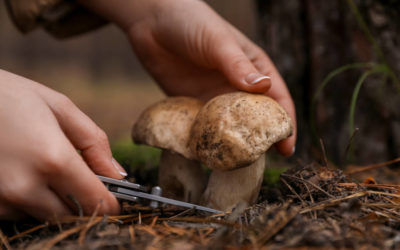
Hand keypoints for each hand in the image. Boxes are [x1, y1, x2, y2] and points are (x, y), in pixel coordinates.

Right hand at [0, 70, 124, 220]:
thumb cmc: (9, 95)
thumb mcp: (59, 107)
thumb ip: (95, 143)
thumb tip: (117, 174)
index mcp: (53, 158)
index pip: (97, 201)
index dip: (112, 202)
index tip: (116, 196)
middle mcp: (26, 186)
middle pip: (73, 214)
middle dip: (85, 201)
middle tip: (84, 178)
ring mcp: (2, 198)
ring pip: (47, 216)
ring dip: (57, 200)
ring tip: (47, 168)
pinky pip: (20, 213)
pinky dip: (31, 200)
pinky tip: (25, 173)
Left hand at [78, 0, 295, 155]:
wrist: (151, 22)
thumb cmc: (192, 22)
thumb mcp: (218, 42)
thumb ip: (237, 65)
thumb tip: (264, 87)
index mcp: (253, 67)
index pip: (277, 98)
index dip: (285, 123)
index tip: (287, 147)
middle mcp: (237, 85)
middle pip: (255, 118)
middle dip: (261, 140)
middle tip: (262, 163)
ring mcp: (215, 96)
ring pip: (231, 126)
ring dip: (234, 144)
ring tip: (237, 165)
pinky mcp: (194, 103)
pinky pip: (204, 125)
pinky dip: (208, 139)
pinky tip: (208, 154)